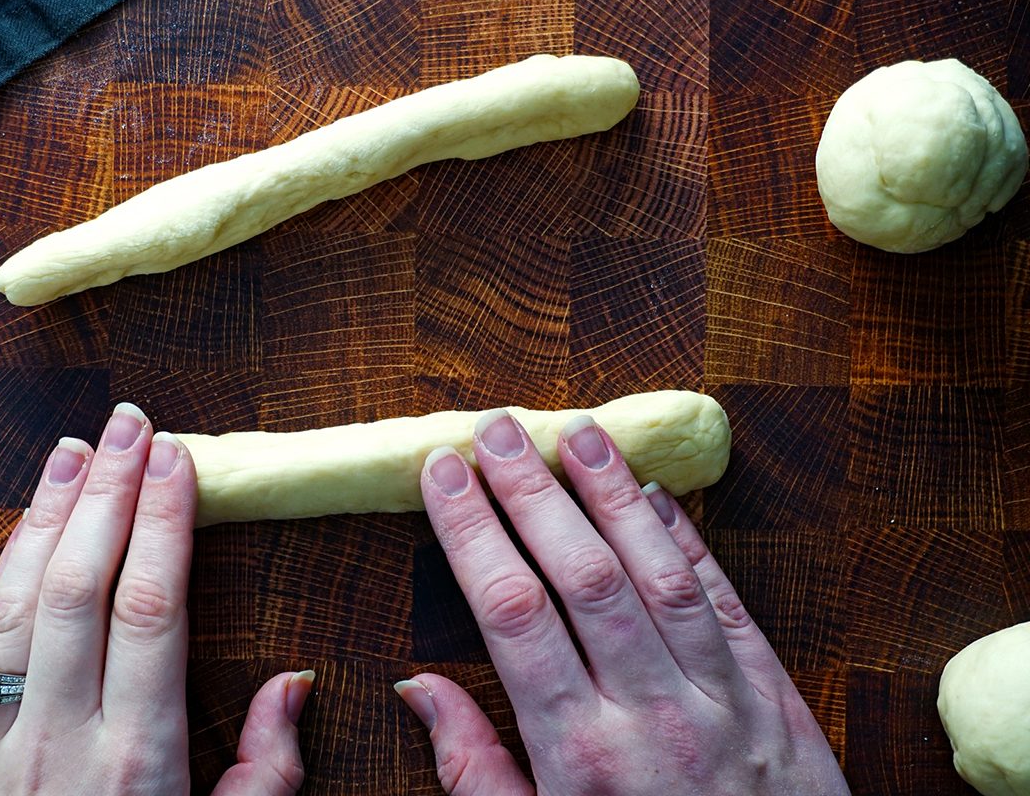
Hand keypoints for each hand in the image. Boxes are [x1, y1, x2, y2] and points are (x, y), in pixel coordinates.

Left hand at [0, 403, 312, 794]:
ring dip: (53, 510)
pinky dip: (4, 563)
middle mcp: (63, 732)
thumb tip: (296, 686)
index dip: (163, 523)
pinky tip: (28, 521)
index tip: (177, 461)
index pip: (151, 608)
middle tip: (134, 422)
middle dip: (112, 491)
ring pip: (23, 594)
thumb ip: (266, 775)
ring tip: (81, 445)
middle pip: (85, 584)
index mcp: (138, 757)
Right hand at [399, 410, 848, 794]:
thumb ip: (474, 769)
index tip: (443, 475)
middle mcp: (652, 717)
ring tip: (578, 435)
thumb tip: (415, 687)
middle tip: (498, 429)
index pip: (512, 611)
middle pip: (585, 576)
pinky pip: (729, 603)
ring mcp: (723, 702)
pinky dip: (692, 544)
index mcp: (579, 756)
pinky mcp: (775, 699)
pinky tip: (657, 497)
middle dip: (533, 492)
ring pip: (661, 575)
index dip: (472, 531)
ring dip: (614, 496)